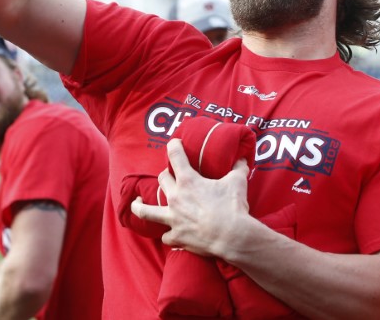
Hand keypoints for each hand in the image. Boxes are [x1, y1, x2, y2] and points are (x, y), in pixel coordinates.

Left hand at [131, 138, 250, 257]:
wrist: (231, 236)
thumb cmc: (233, 207)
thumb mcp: (237, 182)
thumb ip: (238, 168)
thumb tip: (243, 158)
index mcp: (188, 181)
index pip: (175, 156)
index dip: (173, 146)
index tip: (173, 143)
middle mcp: (176, 198)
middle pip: (162, 180)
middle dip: (166, 176)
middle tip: (170, 176)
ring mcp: (172, 218)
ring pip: (146, 211)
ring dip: (140, 206)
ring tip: (136, 203)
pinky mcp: (176, 236)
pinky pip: (165, 235)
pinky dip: (168, 234)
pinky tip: (170, 233)